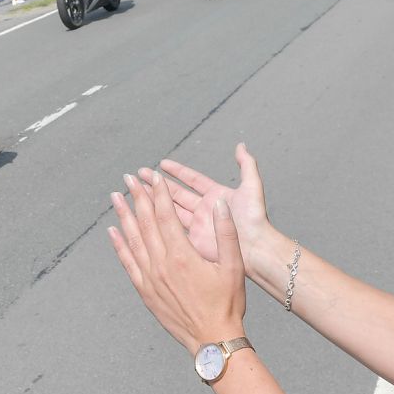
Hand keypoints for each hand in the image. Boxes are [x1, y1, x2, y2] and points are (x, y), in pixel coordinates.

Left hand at [109, 172, 246, 353]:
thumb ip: (226, 233)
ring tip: (116, 196)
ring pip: (133, 239)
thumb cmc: (227, 303)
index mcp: (182, 255)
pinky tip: (112, 231)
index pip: (166, 215)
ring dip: (124, 215)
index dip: (159, 193)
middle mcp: (161, 264)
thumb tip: (219, 205)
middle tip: (129, 178)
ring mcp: (150, 278)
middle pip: (145, 222)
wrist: (212, 339)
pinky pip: (127, 262)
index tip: (154, 176)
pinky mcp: (144, 291)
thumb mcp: (233, 266)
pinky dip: (119, 245)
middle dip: (137, 197)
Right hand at [137, 144, 271, 267]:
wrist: (256, 247)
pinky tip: (144, 213)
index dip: (177, 171)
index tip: (162, 163)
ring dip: (154, 199)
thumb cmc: (255, 219)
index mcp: (215, 195)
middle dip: (159, 183)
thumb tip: (241, 146)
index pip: (192, 179)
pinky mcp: (193, 240)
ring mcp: (197, 225)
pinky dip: (158, 220)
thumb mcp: (252, 187)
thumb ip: (246, 165)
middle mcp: (204, 209)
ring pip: (171, 209)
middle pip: (177, 193)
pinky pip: (173, 228)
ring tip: (137, 189)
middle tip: (141, 174)